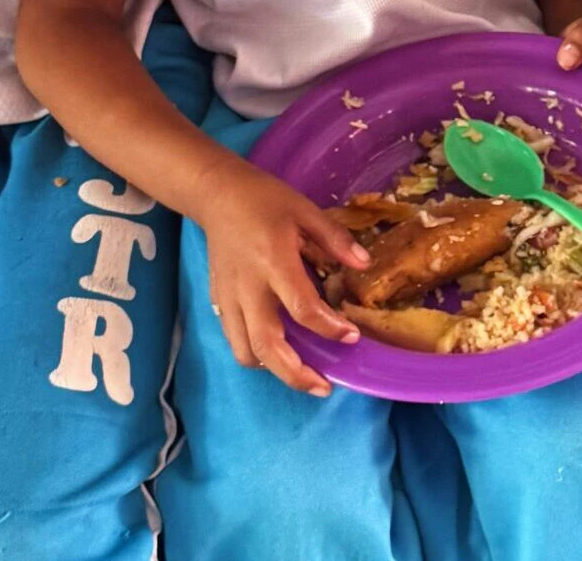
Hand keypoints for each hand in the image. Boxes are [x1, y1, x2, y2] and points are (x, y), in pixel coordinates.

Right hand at [194, 156, 368, 396]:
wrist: (218, 194)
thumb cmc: (265, 200)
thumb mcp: (305, 209)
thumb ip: (335, 239)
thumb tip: (364, 265)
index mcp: (273, 262)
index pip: (302, 308)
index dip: (329, 329)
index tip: (351, 336)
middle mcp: (248, 287)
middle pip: (267, 346)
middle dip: (296, 374)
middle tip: (324, 386)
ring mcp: (229, 298)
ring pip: (245, 352)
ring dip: (273, 370)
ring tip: (301, 371)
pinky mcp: (217, 301)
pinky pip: (234, 340)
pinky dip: (255, 354)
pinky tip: (276, 351)